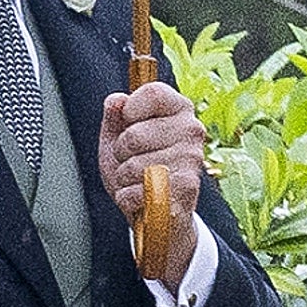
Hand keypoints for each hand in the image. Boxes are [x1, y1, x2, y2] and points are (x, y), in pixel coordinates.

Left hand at [98, 83, 205, 288]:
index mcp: (178, 109)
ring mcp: (192, 158)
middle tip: (131, 161)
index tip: (129, 124)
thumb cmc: (135, 169)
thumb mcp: (116, 139)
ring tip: (137, 180)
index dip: (130, 110)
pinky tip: (140, 197)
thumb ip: (114, 117)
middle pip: (133, 135)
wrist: (156, 213)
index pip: (152, 92)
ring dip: (124, 178)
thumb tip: (116, 99)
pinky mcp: (187, 187)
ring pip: (133, 165)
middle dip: (121, 153)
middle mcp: (192, 130)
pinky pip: (138, 190)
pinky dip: (128, 197)